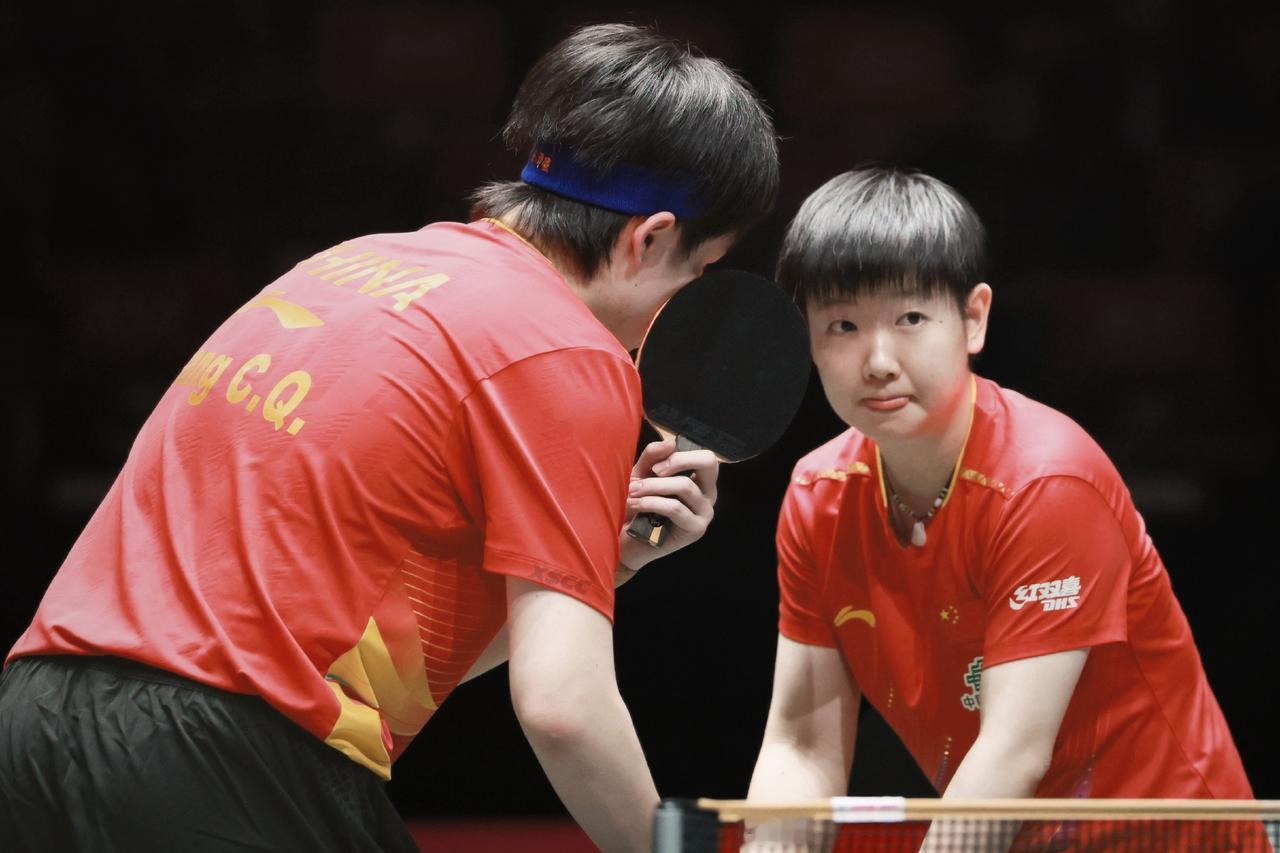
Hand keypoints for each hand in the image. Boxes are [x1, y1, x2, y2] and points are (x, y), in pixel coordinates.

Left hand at [617, 438, 718, 574]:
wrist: (626, 540)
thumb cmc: (636, 506)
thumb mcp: (641, 475)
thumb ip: (653, 457)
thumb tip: (671, 443)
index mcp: (700, 479)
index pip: (706, 456)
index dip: (681, 455)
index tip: (656, 466)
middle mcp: (708, 494)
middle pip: (708, 463)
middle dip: (677, 462)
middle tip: (651, 472)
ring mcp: (705, 512)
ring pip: (685, 486)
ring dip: (653, 486)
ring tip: (631, 492)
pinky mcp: (696, 529)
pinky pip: (676, 508)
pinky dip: (651, 503)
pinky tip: (635, 504)